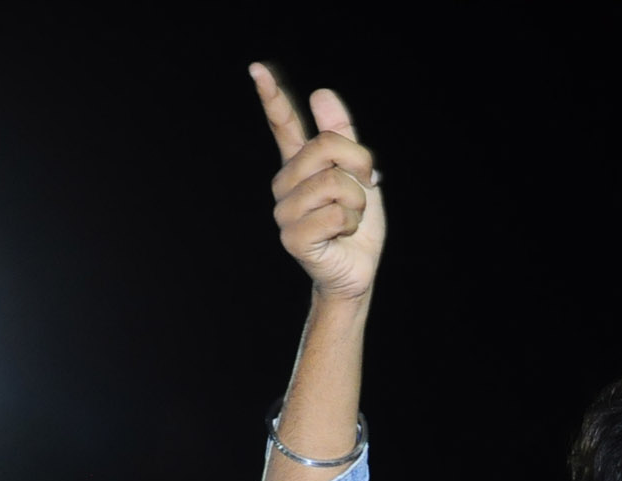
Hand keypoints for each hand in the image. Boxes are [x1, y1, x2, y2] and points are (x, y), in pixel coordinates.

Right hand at [251, 63, 384, 299]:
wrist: (356, 271)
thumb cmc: (356, 226)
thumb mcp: (358, 175)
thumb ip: (342, 136)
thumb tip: (321, 92)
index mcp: (299, 165)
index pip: (284, 124)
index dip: (272, 97)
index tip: (257, 69)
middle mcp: (285, 184)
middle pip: (326, 148)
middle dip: (359, 166)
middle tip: (364, 189)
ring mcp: (284, 211)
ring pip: (335, 184)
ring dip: (357, 204)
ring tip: (349, 219)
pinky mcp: (292, 237)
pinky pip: (336, 215)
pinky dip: (350, 226)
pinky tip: (340, 237)